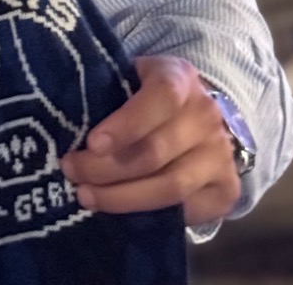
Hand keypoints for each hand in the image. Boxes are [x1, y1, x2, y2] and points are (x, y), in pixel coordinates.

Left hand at [61, 55, 241, 227]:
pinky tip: (119, 210)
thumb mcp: (133, 77)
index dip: (126, 123)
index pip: (161, 98)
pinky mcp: (226, 190)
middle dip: (107, 168)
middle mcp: (207, 116)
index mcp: (181, 78)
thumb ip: (110, 90)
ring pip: (169, 187)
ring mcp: (221, 155)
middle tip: (72, 172)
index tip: (92, 143)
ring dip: (122, 197)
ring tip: (86, 196)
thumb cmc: (150, 94)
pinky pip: (185, 211)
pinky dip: (148, 214)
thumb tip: (66, 116)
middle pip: (156, 151)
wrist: (201, 119)